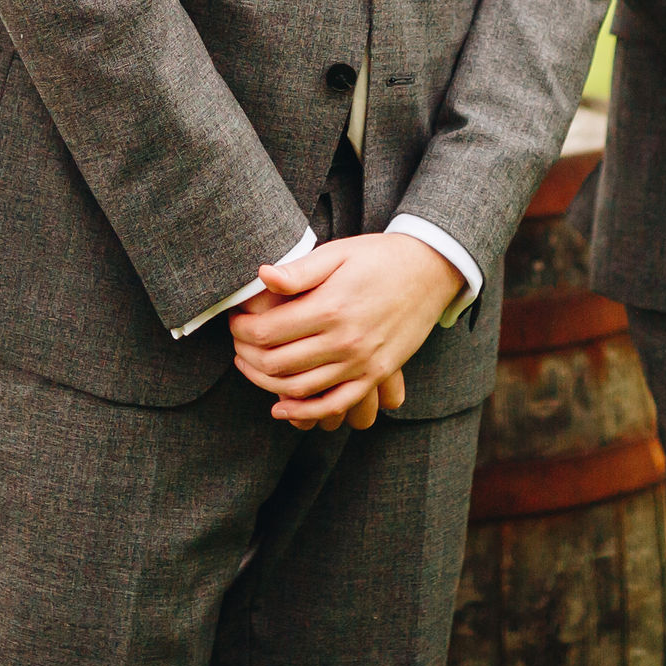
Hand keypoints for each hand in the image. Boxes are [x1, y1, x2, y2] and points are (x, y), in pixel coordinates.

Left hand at [227, 234, 460, 424]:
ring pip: (299, 388)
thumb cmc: (379, 257)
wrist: (431, 270)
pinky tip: (282, 409)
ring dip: (265, 383)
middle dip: (247, 355)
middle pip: (278, 363)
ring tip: (251, 366)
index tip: (234, 322)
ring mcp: (362, 363)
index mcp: (331, 307)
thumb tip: (262, 276)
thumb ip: (299, 269)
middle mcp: (345, 341)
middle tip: (237, 343)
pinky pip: (335, 404)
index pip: (268, 332)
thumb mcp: (338, 253)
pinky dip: (305, 412)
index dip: (242, 330)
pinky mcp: (375, 375)